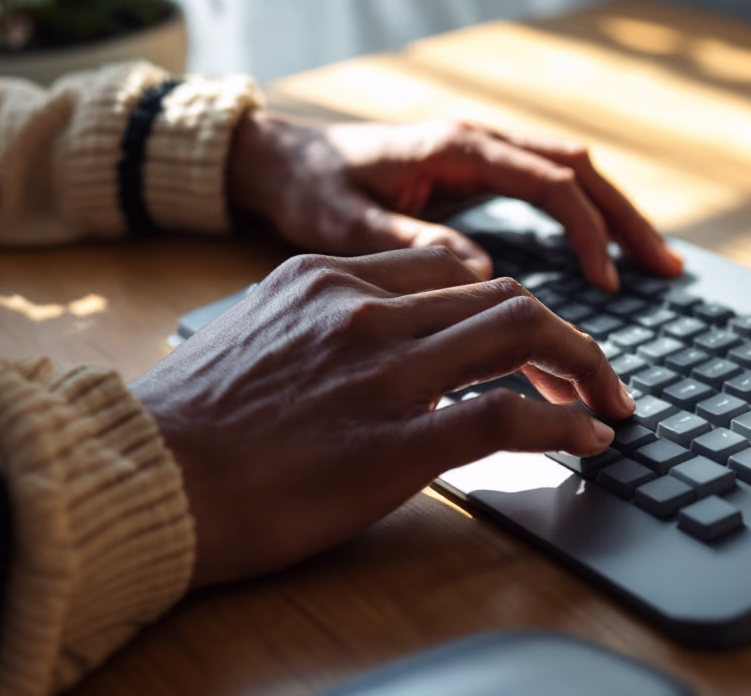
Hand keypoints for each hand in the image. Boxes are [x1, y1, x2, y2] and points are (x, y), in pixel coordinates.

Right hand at [130, 247, 634, 587]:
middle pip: (501, 294)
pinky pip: (509, 417)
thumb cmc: (190, 424)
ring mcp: (381, 372)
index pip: (451, 272)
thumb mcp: (253, 336)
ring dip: (584, 365)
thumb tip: (381, 346)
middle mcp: (362, 309)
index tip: (528, 342)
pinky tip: (590, 437)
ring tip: (610, 401)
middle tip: (593, 373)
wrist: (141, 479)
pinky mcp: (393, 442)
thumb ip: (321, 323)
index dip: (504, 305)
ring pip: (520, 333)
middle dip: (561, 333)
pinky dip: (565, 421)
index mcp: (326, 276)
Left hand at [226, 111, 681, 290]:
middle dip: (625, 218)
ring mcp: (482, 151)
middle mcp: (478, 139)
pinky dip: (585, 213)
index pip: (548, 182)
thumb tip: (481, 272)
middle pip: (577, 169)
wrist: (281, 159)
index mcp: (455, 147)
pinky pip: (549, 184)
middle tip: (667, 270)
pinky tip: (603, 251)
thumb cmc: (310, 191)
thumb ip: (408, 243)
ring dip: (614, 213)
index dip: (586, 230)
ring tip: (656, 263)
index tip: (608, 282)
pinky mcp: (478, 170)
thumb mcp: (345, 224)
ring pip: (571, 172)